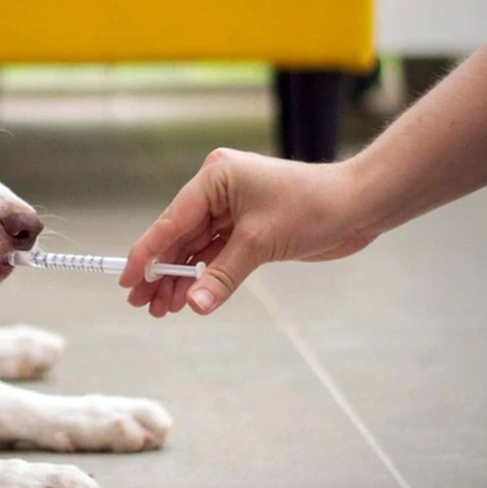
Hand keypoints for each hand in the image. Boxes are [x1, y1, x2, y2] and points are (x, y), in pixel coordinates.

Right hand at [119, 149, 377, 316]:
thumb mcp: (260, 242)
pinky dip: (203, 276)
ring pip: (195, 249)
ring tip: (162, 310)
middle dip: (161, 272)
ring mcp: (232, 209)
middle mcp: (218, 190)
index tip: (127, 280)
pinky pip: (215, 253)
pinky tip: (189, 298)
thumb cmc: (313, 208)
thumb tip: (194, 305)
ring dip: (181, 279)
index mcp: (215, 178)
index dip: (147, 253)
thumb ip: (222, 275)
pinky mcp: (247, 227)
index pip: (171, 220)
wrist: (359, 206)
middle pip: (179, 236)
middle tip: (141, 304)